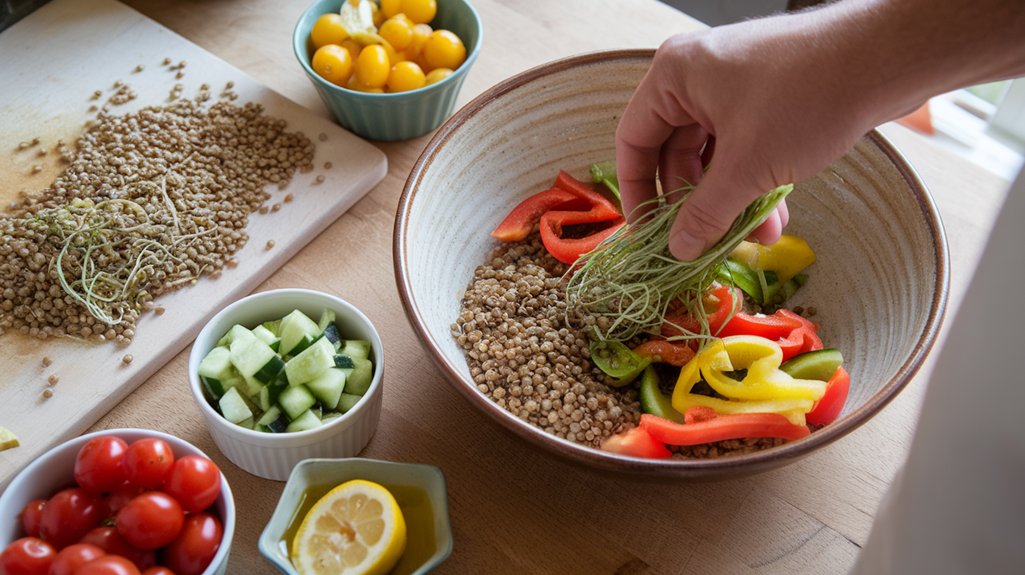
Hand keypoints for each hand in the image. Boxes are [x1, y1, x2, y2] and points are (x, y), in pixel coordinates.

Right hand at [618, 0, 1024, 260]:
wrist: (886, 57)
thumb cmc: (805, 99)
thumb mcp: (747, 166)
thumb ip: (705, 212)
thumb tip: (678, 250)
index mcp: (674, 77)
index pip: (634, 142)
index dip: (636, 193)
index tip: (649, 235)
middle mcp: (696, 76)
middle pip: (675, 153)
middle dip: (697, 204)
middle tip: (705, 245)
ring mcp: (733, 83)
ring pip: (715, 155)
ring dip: (730, 200)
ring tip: (755, 238)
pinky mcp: (768, 93)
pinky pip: (744, 145)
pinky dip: (753, 180)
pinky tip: (773, 217)